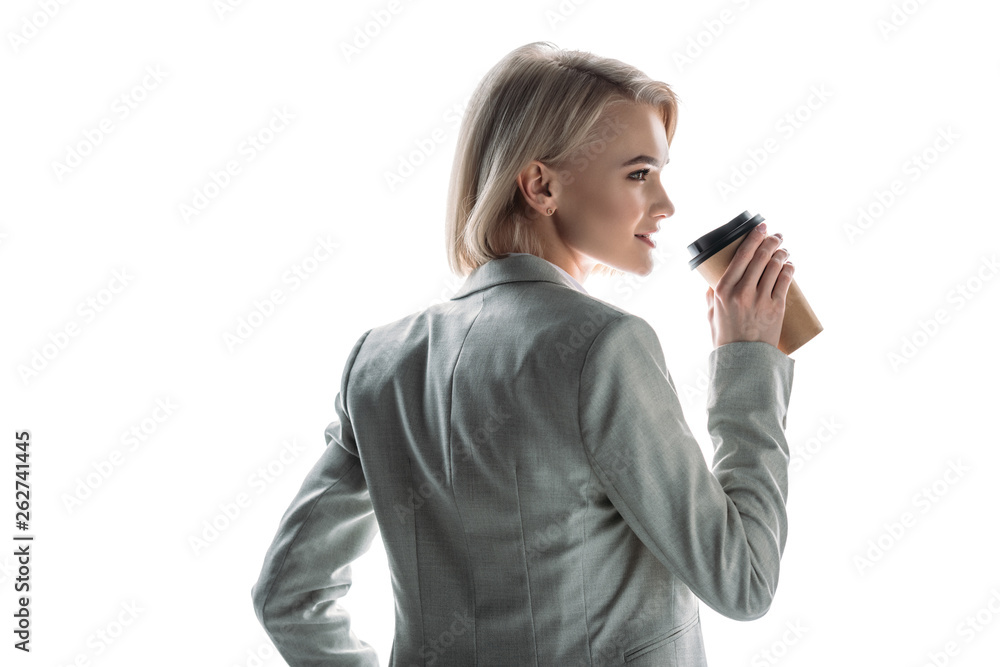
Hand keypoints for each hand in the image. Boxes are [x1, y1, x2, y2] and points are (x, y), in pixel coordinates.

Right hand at [706, 224, 793, 349]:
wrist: (743, 360)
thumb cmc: (725, 337)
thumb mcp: (710, 314)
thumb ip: (710, 297)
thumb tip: (712, 282)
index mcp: (722, 290)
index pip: (741, 255)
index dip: (754, 237)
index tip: (761, 227)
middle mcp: (741, 292)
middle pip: (761, 256)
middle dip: (771, 240)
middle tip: (776, 235)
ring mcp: (760, 300)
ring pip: (775, 266)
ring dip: (782, 253)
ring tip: (783, 249)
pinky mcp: (775, 308)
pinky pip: (785, 280)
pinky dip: (789, 268)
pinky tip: (789, 264)